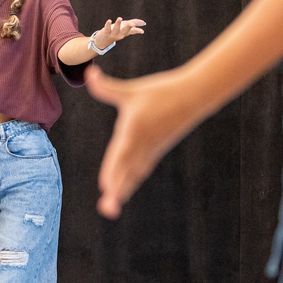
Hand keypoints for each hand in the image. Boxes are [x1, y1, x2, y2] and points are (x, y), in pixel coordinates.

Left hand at [86, 65, 202, 219]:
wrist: (193, 96)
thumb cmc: (160, 91)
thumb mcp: (131, 90)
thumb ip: (106, 87)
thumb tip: (89, 72)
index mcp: (134, 130)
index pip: (120, 153)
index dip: (113, 170)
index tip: (106, 187)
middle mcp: (142, 144)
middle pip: (127, 171)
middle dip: (117, 191)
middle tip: (107, 210)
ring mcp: (150, 150)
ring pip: (134, 174)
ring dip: (122, 191)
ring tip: (110, 208)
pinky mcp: (155, 151)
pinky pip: (140, 171)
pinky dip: (131, 181)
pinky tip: (123, 191)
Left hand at [93, 17, 145, 49]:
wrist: (103, 41)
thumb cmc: (115, 32)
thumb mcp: (124, 28)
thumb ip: (133, 24)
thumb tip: (143, 23)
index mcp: (125, 32)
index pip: (132, 31)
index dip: (137, 30)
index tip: (142, 31)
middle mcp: (120, 34)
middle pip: (125, 30)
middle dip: (129, 26)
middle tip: (132, 24)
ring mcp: (113, 34)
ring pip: (116, 29)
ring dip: (118, 23)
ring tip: (120, 18)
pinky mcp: (106, 32)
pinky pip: (107, 28)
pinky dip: (108, 24)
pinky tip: (109, 20)